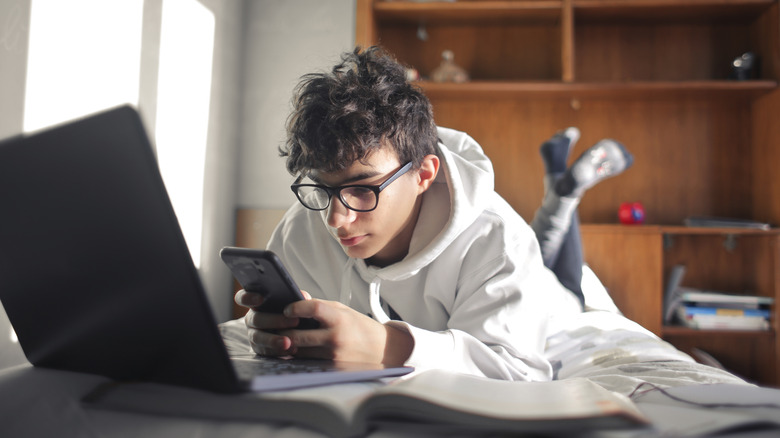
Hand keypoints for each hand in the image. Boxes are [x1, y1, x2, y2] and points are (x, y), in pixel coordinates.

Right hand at [234, 288, 306, 355]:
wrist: (296, 331)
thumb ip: (296, 297)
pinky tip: (290, 349)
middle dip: (274, 320)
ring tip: (288, 342)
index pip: (243, 298)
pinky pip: (265, 351)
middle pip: (256, 319)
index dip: (248, 298)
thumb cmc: (291, 311)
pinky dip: (278, 351)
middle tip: (294, 321)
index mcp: (256, 303)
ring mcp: (253, 334)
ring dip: (273, 340)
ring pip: (258, 337)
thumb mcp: (294, 302)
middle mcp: (252, 319)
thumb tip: (303, 296)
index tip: (260, 298)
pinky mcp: (259, 348)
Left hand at [281, 299, 413, 365]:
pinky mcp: (331, 369)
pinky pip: (306, 362)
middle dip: (283, 331)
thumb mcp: (342, 310)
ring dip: (287, 345)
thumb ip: (319, 304)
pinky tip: (295, 350)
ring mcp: (332, 356)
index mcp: (339, 318)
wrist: (382, 351)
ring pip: (298, 351)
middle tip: (275, 327)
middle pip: (297, 335)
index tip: (288, 309)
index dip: (296, 307)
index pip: (312, 308)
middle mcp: (335, 338)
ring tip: (283, 338)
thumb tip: (298, 295)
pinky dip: (298, 356)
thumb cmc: (359, 327)